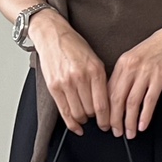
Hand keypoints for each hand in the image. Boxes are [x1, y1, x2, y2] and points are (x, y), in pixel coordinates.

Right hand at [28, 9, 110, 134]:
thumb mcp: (95, 60)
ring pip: (78, 114)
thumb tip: (108, 104)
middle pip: (91, 111)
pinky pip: (64, 112)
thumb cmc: (74, 46)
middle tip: (97, 119)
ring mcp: (66, 83)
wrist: (52, 35)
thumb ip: (101, 81)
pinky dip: (71, 123)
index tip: (108, 124)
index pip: (103, 104)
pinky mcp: (54, 87)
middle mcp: (80, 78)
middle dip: (95, 118)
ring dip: (83, 119)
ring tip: (85, 117)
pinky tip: (76, 126)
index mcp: (95, 71)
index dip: (107, 119)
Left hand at [107, 14, 161, 137]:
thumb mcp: (137, 57)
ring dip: (129, 122)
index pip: (108, 91)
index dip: (106, 110)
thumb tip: (119, 94)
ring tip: (129, 133)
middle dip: (114, 120)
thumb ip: (127, 73)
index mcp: (122, 63)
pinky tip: (143, 125)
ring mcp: (145, 72)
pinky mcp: (160, 76)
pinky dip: (145, 116)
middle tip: (115, 133)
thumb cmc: (160, 45)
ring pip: (132, 102)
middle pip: (116, 99)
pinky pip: (149, 100)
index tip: (106, 122)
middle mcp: (131, 67)